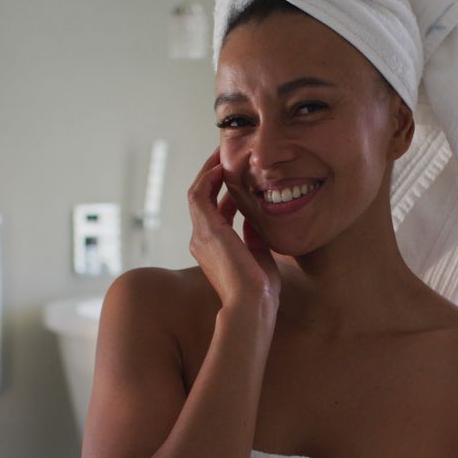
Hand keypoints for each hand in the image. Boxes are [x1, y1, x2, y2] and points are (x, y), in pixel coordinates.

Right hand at [187, 147, 280, 309]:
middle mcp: (201, 239)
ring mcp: (200, 234)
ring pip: (197, 192)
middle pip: (202, 198)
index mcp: (214, 247)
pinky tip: (221, 167)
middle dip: (213, 175)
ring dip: (208, 171)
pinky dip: (208, 178)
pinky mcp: (206, 230)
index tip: (238, 176)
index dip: (224, 191)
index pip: (215, 211)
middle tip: (226, 155)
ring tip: (221, 153)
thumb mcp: (260, 255)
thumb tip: (255, 220)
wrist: (253, 304)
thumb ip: (254, 237)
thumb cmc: (260, 289)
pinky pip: (199, 195)